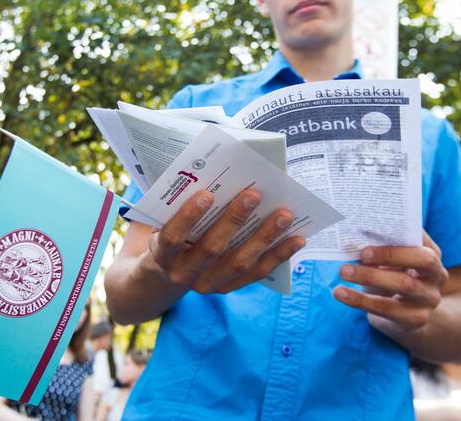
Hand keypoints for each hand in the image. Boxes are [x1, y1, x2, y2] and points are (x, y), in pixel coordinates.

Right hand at [146, 189, 305, 293]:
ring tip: (284, 214)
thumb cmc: (173, 230)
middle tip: (254, 195)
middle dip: (234, 220)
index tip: (207, 194)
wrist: (168, 269)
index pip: (173, 237)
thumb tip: (217, 173)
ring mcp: (209, 284)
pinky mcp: (230, 287)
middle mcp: (184, 273)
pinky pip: (257, 273)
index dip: (188, 217)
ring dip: (264, 237)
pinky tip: (297, 239)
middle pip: (211, 249)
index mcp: (163, 253)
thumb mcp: (166, 219)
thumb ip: (181, 202)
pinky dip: (279, 255)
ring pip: (239, 263)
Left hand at [333, 231, 447, 332]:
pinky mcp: (415, 319)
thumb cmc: (393, 277)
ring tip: (343, 271)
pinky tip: (339, 292)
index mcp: (432, 255)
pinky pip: (385, 308)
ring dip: (370, 276)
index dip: (403, 235)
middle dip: (390, 254)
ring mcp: (429, 299)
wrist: (405, 317)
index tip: (378, 232)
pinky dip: (359, 299)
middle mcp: (437, 276)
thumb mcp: (390, 262)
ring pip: (403, 284)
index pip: (423, 239)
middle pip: (422, 260)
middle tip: (361, 253)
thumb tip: (352, 235)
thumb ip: (380, 248)